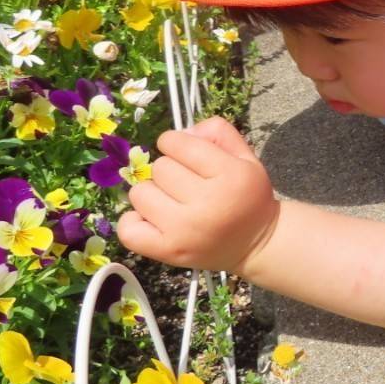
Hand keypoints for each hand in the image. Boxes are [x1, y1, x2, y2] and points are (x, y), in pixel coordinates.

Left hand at [117, 116, 279, 275]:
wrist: (255, 245)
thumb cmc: (247, 197)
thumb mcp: (246, 157)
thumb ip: (218, 132)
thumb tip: (182, 133)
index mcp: (230, 175)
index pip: (178, 143)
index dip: (177, 143)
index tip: (186, 155)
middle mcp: (207, 203)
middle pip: (159, 167)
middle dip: (170, 169)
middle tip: (186, 184)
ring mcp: (184, 230)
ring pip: (140, 193)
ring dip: (153, 193)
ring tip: (172, 202)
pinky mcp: (168, 251)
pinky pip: (129, 229)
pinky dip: (134, 221)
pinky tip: (153, 218)